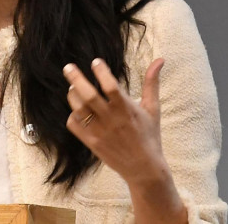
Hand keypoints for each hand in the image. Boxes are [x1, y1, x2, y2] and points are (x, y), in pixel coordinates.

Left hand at [63, 58, 169, 184]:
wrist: (143, 168)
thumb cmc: (149, 136)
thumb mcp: (153, 109)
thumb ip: (152, 83)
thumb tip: (159, 60)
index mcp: (127, 110)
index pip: (110, 86)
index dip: (101, 72)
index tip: (95, 61)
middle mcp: (111, 120)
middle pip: (88, 95)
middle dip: (76, 79)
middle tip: (68, 67)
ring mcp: (99, 132)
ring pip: (78, 108)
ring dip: (73, 95)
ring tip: (73, 87)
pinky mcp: (91, 143)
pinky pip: (74, 124)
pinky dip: (72, 114)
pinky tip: (76, 109)